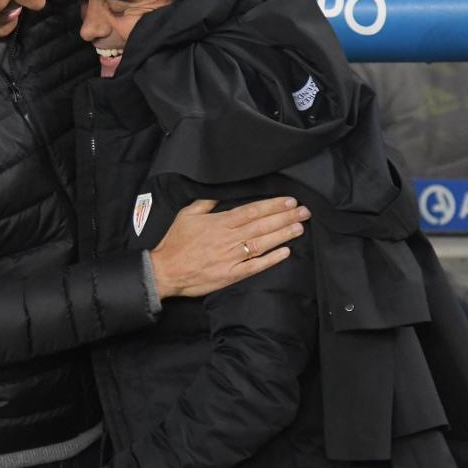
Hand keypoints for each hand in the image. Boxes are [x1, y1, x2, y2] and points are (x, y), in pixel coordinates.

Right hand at [150, 197, 308, 298]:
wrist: (164, 271)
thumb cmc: (174, 243)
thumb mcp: (187, 215)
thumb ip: (206, 203)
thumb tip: (220, 191)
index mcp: (219, 222)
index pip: (252, 211)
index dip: (273, 205)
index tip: (289, 201)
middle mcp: (228, 239)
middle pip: (262, 225)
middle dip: (285, 217)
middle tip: (304, 212)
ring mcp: (230, 258)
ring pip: (261, 243)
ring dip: (282, 235)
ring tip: (299, 227)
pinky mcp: (230, 275)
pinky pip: (254, 267)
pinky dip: (271, 260)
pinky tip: (285, 253)